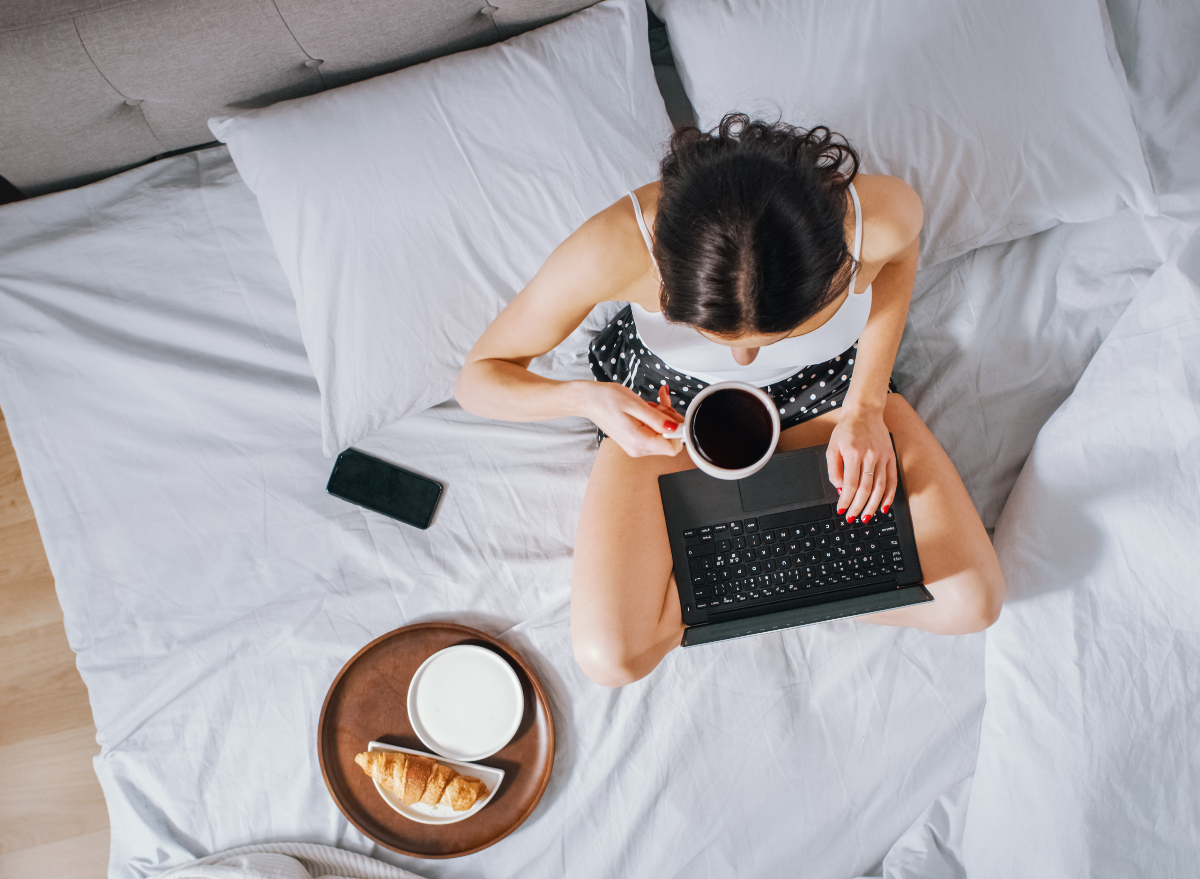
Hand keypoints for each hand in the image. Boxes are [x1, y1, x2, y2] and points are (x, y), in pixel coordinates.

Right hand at [585, 383, 683, 457]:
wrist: (587, 401)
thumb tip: (675, 428)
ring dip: (662, 417)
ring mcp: (636, 446)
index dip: (678, 431)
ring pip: (662, 435)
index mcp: (639, 441)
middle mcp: (638, 448)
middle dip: (670, 420)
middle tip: (662, 403)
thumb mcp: (635, 404)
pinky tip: (650, 406)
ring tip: (652, 403)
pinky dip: (655, 419)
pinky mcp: (634, 441)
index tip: (674, 415)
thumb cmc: (606, 399)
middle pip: (668, 441)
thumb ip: (657, 419)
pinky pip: (653, 432)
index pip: (672, 448)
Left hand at [826, 406, 895, 521]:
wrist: (865, 412)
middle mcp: (870, 456)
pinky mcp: (891, 457)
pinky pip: (892, 480)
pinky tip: (884, 506)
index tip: (842, 510)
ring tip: (866, 517)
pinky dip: (889, 496)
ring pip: (880, 488)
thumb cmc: (847, 430)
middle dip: (858, 507)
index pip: (850, 484)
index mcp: (853, 453)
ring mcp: (883, 457)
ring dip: (873, 505)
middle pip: (866, 489)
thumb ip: (834, 470)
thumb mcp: (832, 447)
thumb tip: (840, 490)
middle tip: (852, 518)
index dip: (846, 500)